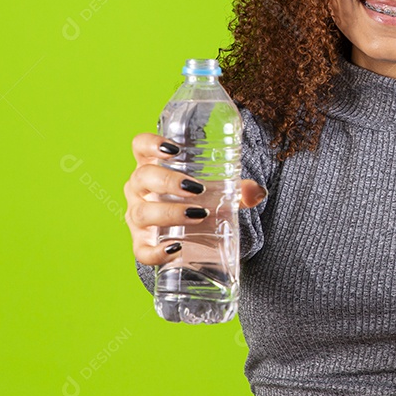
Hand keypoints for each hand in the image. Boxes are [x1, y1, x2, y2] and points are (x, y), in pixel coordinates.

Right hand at [123, 132, 266, 264]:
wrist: (193, 234)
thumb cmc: (199, 201)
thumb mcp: (219, 190)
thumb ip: (239, 189)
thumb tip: (257, 192)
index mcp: (153, 166)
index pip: (140, 146)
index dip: (150, 143)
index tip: (173, 149)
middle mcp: (139, 189)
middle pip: (142, 177)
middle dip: (167, 181)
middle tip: (197, 188)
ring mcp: (137, 216)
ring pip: (142, 212)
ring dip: (169, 212)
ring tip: (198, 214)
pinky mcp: (142, 244)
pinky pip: (142, 251)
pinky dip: (157, 251)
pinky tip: (176, 247)